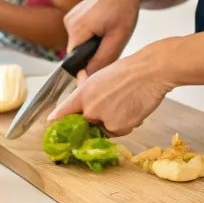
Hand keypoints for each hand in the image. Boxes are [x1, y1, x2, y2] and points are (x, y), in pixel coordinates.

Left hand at [48, 38, 179, 135]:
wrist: (151, 71)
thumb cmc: (130, 70)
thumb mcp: (101, 76)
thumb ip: (89, 91)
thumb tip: (83, 98)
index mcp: (84, 92)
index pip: (64, 111)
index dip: (57, 121)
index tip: (52, 126)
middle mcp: (90, 107)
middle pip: (86, 123)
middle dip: (96, 119)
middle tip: (113, 105)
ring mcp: (104, 119)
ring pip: (104, 129)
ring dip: (113, 122)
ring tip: (126, 103)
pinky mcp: (119, 127)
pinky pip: (119, 132)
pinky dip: (126, 124)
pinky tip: (133, 108)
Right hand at [63, 0, 142, 75]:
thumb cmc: (124, 9)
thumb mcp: (117, 40)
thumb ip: (100, 62)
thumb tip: (84, 80)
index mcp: (76, 29)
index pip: (74, 61)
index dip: (89, 66)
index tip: (105, 61)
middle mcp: (68, 23)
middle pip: (77, 53)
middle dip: (94, 54)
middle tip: (112, 44)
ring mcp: (70, 17)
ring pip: (80, 43)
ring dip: (94, 44)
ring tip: (110, 32)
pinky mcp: (75, 15)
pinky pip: (81, 34)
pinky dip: (93, 35)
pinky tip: (105, 27)